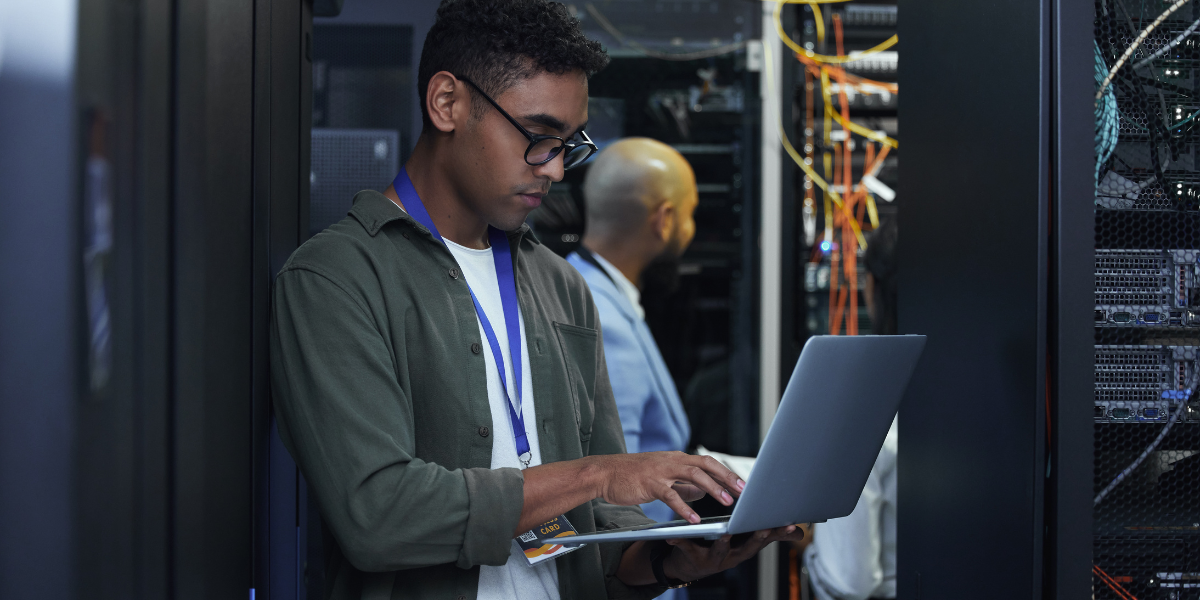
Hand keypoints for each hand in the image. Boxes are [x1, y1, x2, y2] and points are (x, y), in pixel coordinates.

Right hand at [592, 452, 744, 522]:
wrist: (605, 473)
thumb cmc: (633, 476)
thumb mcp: (662, 478)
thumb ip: (683, 485)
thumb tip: (704, 492)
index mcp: (677, 459)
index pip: (708, 463)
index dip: (726, 473)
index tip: (743, 485)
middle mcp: (672, 461)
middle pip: (706, 465)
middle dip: (726, 477)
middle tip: (742, 492)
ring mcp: (661, 471)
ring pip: (693, 475)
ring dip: (712, 489)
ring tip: (726, 503)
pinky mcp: (649, 484)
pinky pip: (670, 495)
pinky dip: (684, 507)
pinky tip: (694, 519)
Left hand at [664, 525, 806, 582]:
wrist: (689, 566)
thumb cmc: (722, 547)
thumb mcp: (746, 542)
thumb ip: (771, 535)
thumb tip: (801, 532)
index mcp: (745, 549)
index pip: (766, 540)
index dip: (779, 533)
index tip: (791, 523)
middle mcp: (733, 557)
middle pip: (748, 549)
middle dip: (757, 538)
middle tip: (765, 527)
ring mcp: (714, 560)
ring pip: (720, 551)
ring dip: (724, 543)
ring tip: (726, 532)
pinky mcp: (693, 558)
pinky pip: (687, 549)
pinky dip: (680, 543)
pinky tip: (674, 537)